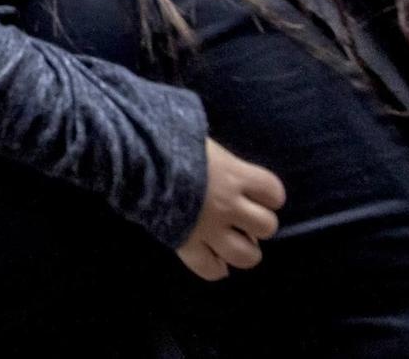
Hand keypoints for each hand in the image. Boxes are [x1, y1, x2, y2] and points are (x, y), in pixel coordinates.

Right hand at [176, 140, 285, 281]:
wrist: (135, 160)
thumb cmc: (165, 140)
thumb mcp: (198, 137)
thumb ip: (215, 154)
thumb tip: (218, 156)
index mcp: (234, 175)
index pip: (273, 192)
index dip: (268, 195)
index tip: (258, 194)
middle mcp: (228, 205)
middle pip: (266, 226)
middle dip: (257, 224)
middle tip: (241, 218)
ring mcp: (210, 230)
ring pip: (247, 256)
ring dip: (243, 250)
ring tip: (231, 241)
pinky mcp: (188, 246)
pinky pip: (211, 270)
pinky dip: (215, 267)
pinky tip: (212, 258)